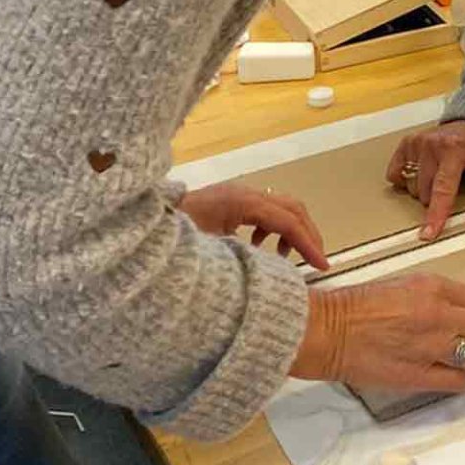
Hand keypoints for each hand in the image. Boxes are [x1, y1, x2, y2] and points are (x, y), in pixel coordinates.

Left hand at [177, 182, 326, 271]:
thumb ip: (246, 260)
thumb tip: (276, 271)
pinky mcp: (230, 203)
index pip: (288, 221)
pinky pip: (264, 211)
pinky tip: (261, 250)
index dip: (309, 244)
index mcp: (242, 202)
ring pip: (280, 207)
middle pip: (291, 208)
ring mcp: (237, 195)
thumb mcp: (210, 255)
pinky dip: (273, 229)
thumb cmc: (170, 243)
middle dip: (308, 234)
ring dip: (292, 231)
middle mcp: (244, 193)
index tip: (323, 266)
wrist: (141, 225)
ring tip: (287, 258)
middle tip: (317, 261)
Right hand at [290, 272, 464, 396]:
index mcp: (434, 287)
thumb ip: (434, 294)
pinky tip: (449, 375)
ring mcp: (432, 347)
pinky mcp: (420, 376)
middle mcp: (439, 315)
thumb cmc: (355, 306)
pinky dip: (460, 381)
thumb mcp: (401, 283)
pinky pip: (460, 383)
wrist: (327, 331)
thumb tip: (457, 310)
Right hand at [385, 120, 464, 241]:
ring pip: (411, 185)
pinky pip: (396, 173)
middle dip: (436, 198)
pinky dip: (407, 179)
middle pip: (424, 192)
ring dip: (423, 189)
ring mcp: (417, 143)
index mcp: (455, 150)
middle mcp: (432, 144)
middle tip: (453, 184)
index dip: (436, 214)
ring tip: (439, 176)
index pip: (443, 189)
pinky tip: (421, 173)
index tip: (428, 233)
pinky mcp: (407, 143)